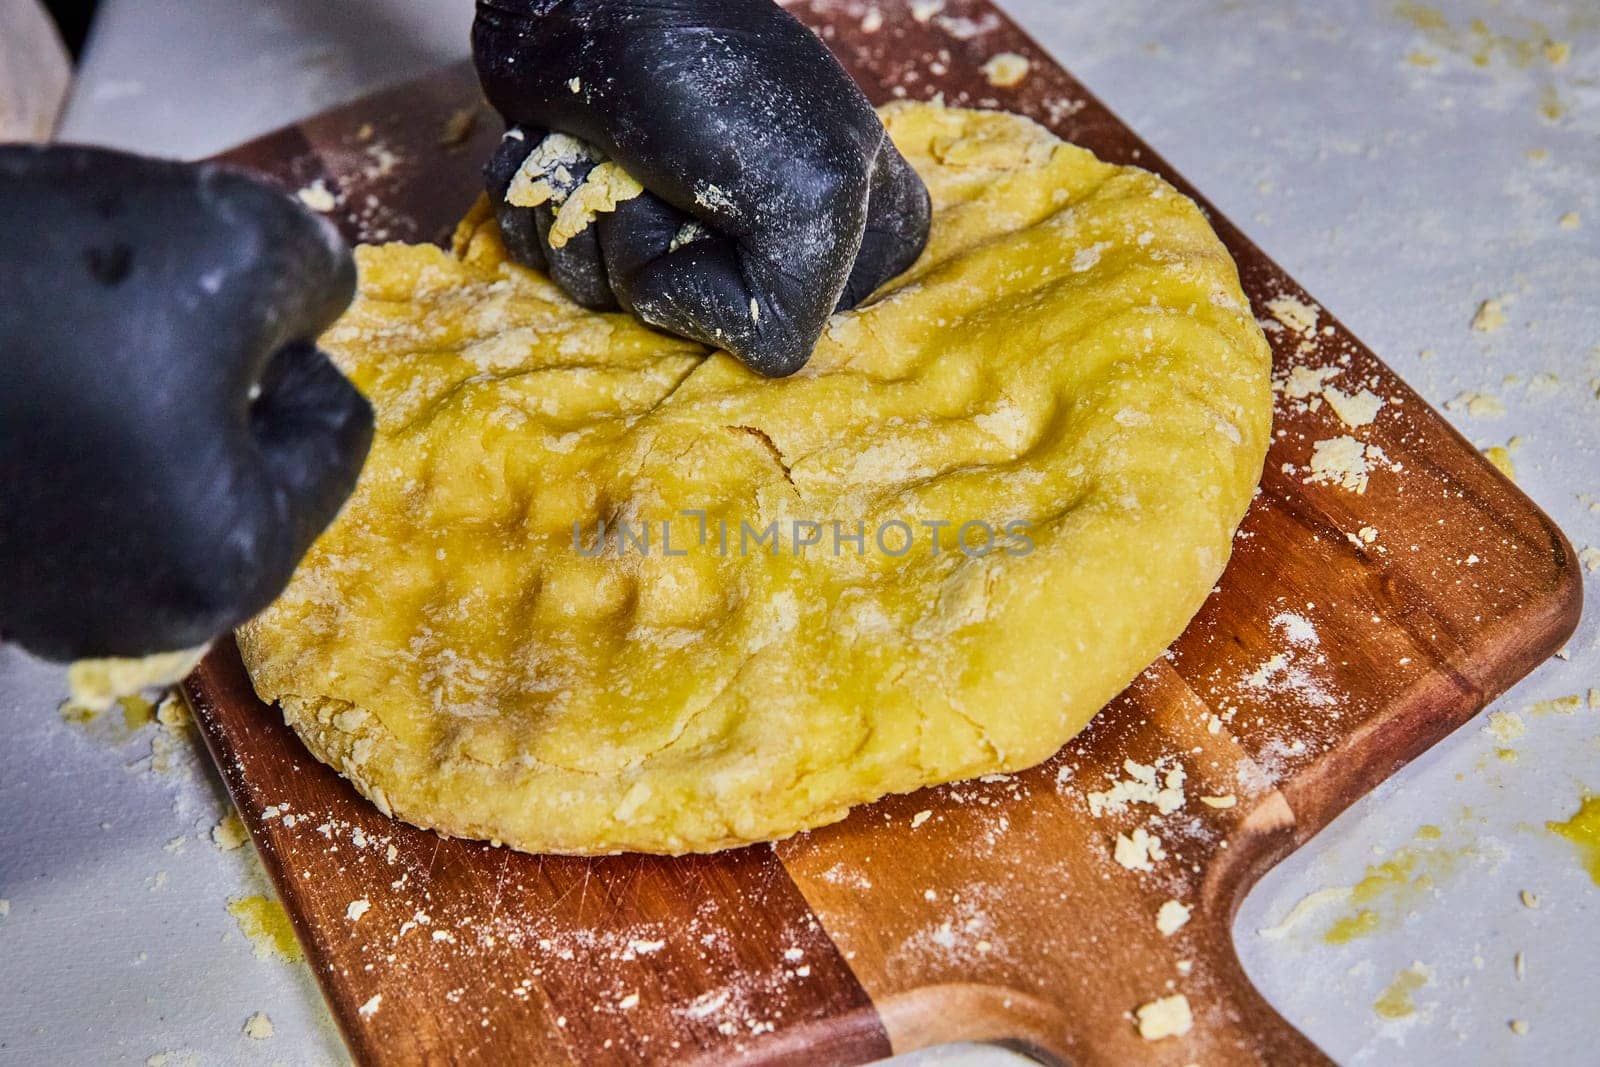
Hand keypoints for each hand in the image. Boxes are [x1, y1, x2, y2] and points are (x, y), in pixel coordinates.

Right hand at [0, 146, 372, 660]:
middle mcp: (139, 619)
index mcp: (228, 566)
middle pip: (249, 465)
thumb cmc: (36, 284)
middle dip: (217, 380)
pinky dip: (61, 421)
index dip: (288, 343)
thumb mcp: (241, 241)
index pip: (337, 433)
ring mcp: (38, 605)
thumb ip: (319, 276)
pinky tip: (16, 368)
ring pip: (155, 473)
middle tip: (133, 314)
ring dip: (137, 399)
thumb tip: (316, 303)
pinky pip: (67, 484)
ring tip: (62, 337)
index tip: (202, 303)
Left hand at [473, 0, 930, 376]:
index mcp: (851, 239)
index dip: (720, 291)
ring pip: (608, 302)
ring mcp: (684, 224)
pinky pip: (554, 265)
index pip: (774, 341)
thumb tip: (732, 345)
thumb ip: (798, 311)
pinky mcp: (606, 203)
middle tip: (641, 179)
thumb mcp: (812, 197)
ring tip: (593, 155)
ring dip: (578, 229)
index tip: (715, 215)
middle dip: (636, 259)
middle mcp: (773, 241)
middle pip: (682, 329)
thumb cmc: (703, 79)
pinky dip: (535, 215)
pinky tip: (551, 156)